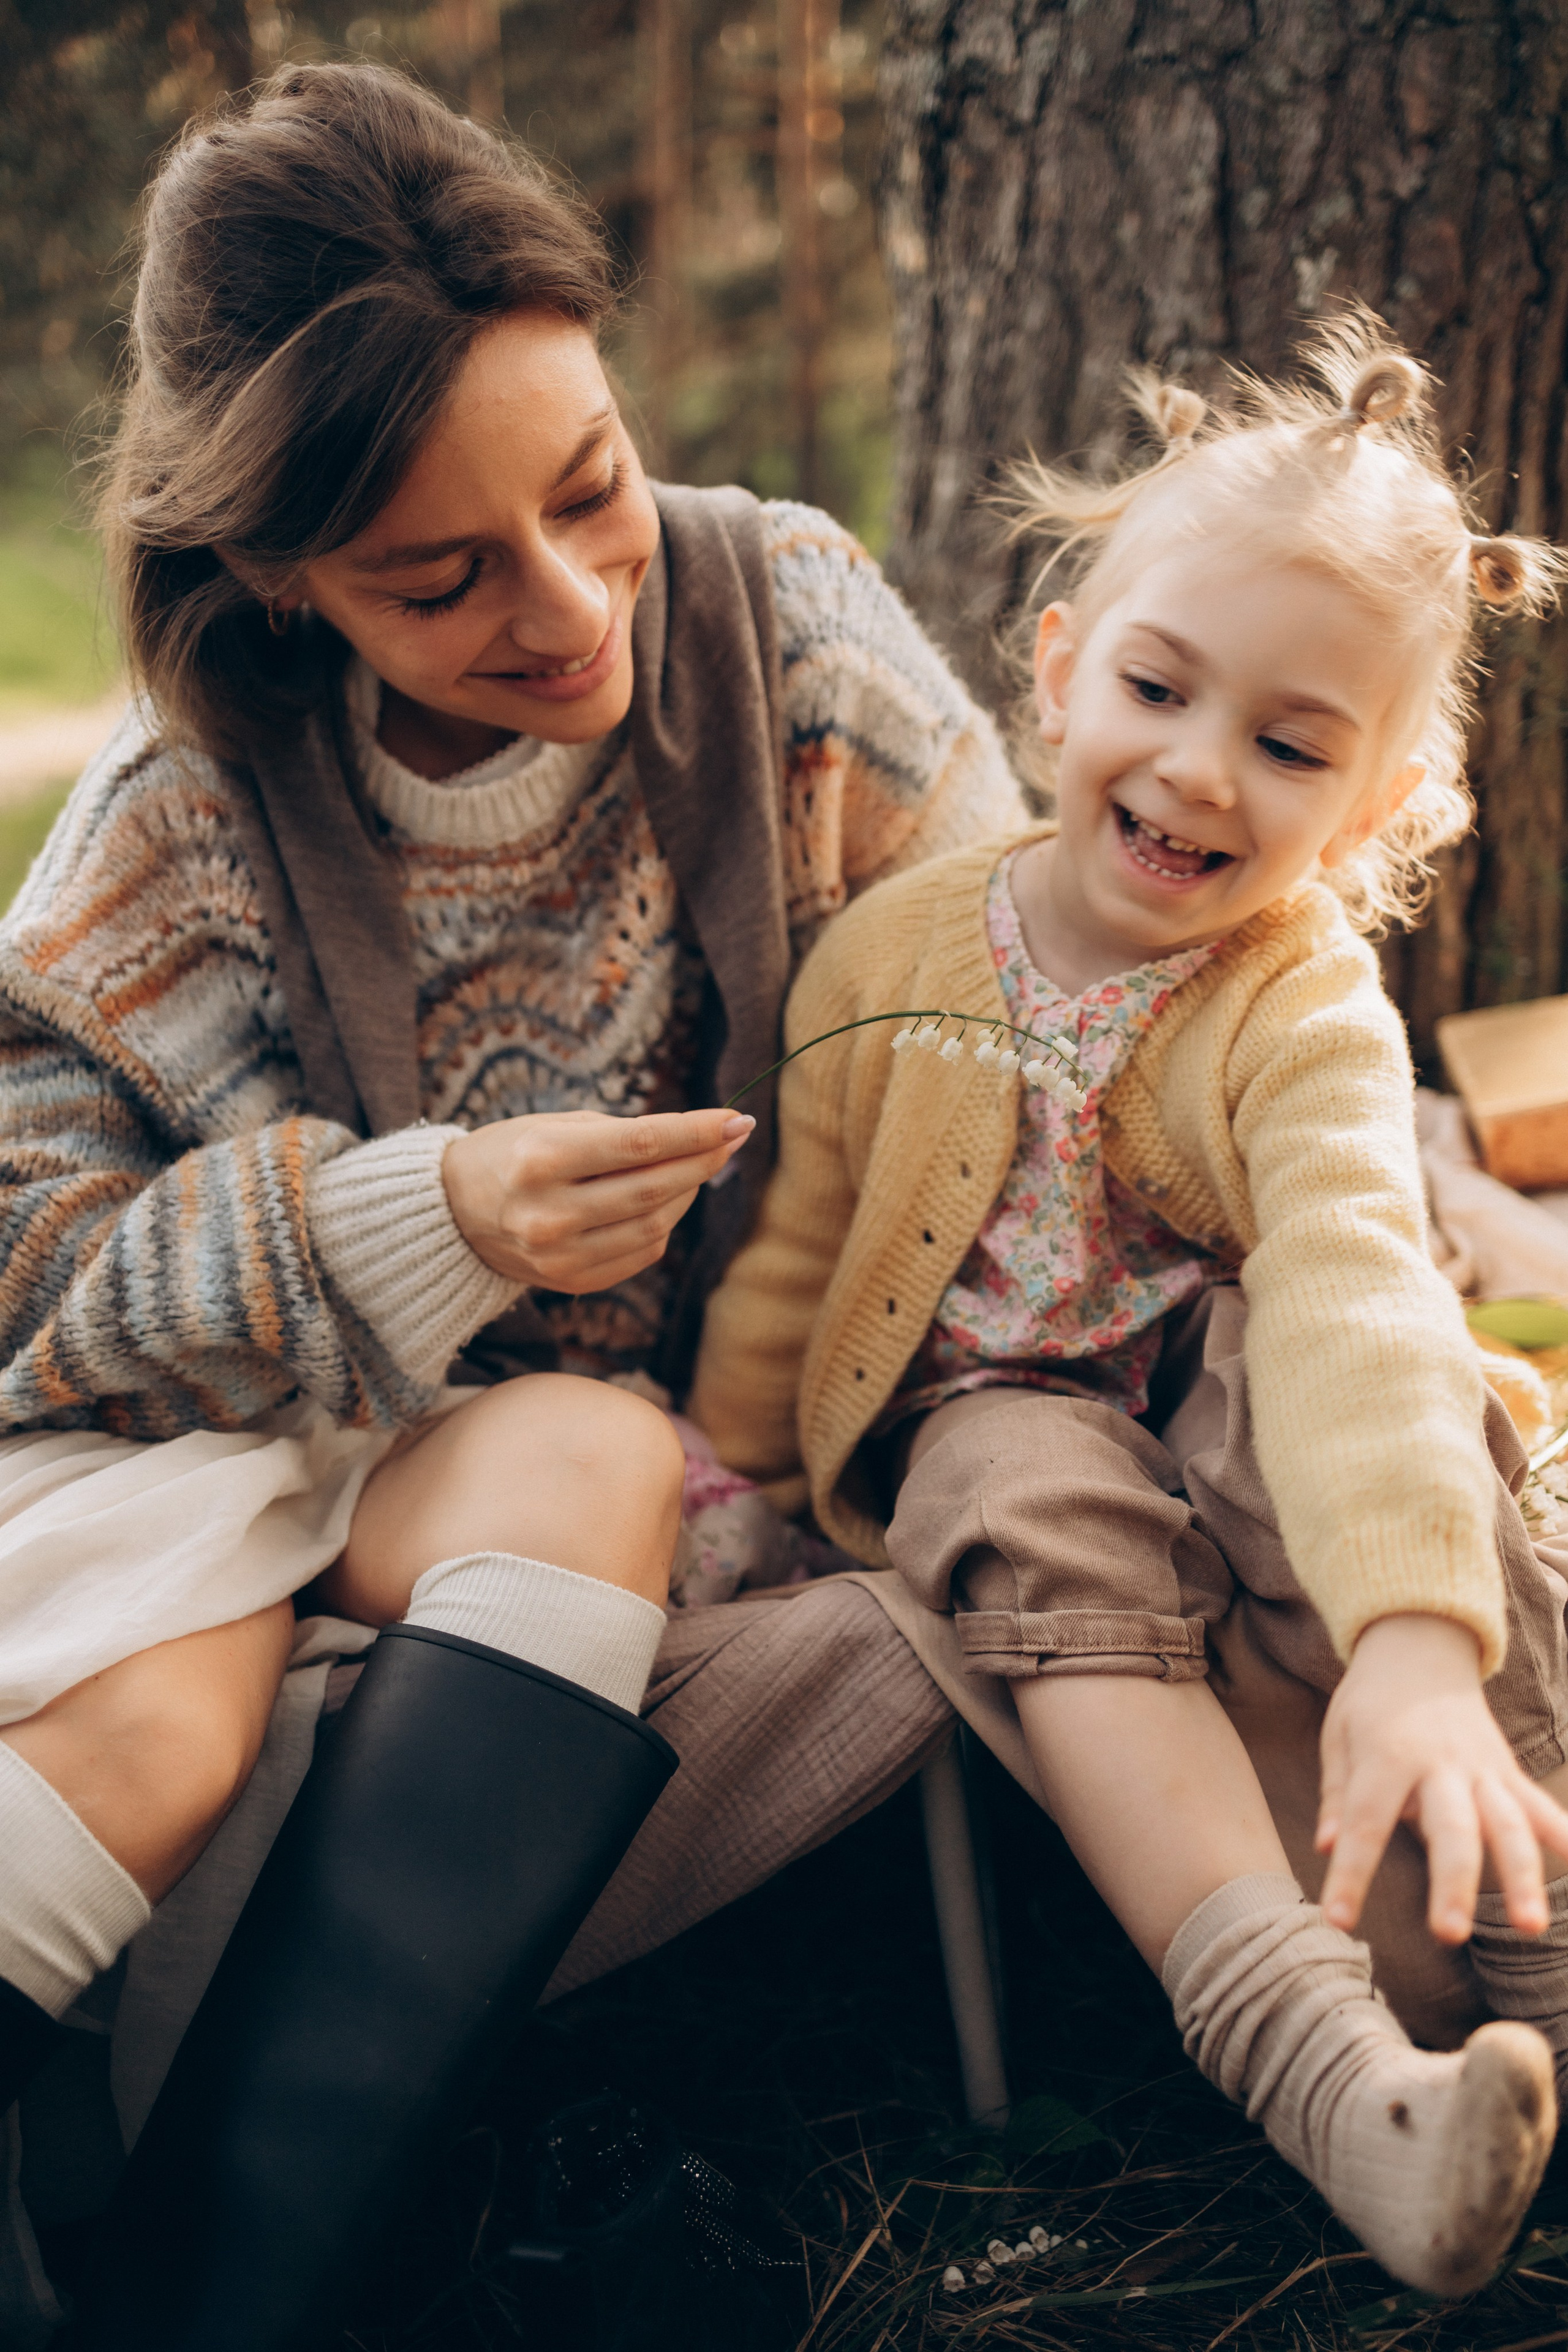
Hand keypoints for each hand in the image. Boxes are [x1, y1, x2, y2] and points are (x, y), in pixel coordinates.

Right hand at [442, 1107, 753, 1293]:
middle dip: (704, 1159)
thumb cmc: (511, 1154)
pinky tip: (668, 1200)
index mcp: (541, 1159)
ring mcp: (558, 1255)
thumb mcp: (554, 1126)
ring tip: (698, 1165)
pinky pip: (640, 1254)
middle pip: (654, 1187)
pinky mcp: (569, 1281)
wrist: (451, 1213)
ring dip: (688, 1193)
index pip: (640, 1145)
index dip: (696, 1132)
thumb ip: (623, 1134)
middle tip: (733, 1136)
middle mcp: (548, 1212)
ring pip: (654, 1225)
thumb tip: (700, 1138)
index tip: (736, 1118)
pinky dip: (663, 1225)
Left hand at [1317, 1612, 1567, 1943]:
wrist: (1419, 1647)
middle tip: (1447, 1935)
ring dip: (1522, 1878)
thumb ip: (1337, 1796)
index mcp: (1387, 1756)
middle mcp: (1440, 1765)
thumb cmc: (1369, 1702)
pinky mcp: (1508, 1773)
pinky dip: (1564, 1839)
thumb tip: (1325, 1848)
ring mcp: (1482, 1770)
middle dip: (1452, 1885)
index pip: (1365, 1823)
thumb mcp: (1338, 1736)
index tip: (1339, 1920)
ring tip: (1530, 1927)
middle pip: (1450, 1831)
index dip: (1351, 1874)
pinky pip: (1541, 1810)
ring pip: (1508, 1826)